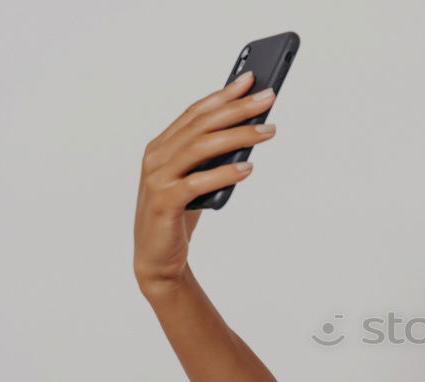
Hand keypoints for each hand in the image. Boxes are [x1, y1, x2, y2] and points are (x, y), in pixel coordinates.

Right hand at [133, 70, 275, 289]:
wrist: (156, 258)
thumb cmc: (179, 216)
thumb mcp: (197, 180)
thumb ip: (212, 158)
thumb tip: (249, 133)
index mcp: (162, 146)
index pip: (196, 112)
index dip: (223, 94)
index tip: (252, 79)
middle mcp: (156, 157)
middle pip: (202, 124)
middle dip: (237, 108)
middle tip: (269, 98)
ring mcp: (158, 178)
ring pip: (201, 147)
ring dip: (238, 136)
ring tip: (268, 130)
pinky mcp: (164, 202)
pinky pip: (197, 183)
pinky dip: (224, 174)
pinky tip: (247, 168)